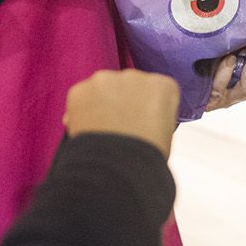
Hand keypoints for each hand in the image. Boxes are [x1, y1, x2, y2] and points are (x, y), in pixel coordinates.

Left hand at [64, 69, 179, 156]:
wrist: (118, 169)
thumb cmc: (145, 157)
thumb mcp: (165, 134)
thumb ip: (156, 117)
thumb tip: (142, 120)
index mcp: (162, 86)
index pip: (156, 90)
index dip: (146, 108)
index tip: (141, 121)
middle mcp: (135, 76)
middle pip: (127, 86)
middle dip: (122, 102)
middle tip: (119, 128)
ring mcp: (105, 80)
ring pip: (102, 89)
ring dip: (101, 104)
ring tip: (102, 132)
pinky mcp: (80, 90)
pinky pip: (80, 98)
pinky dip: (80, 112)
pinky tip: (87, 131)